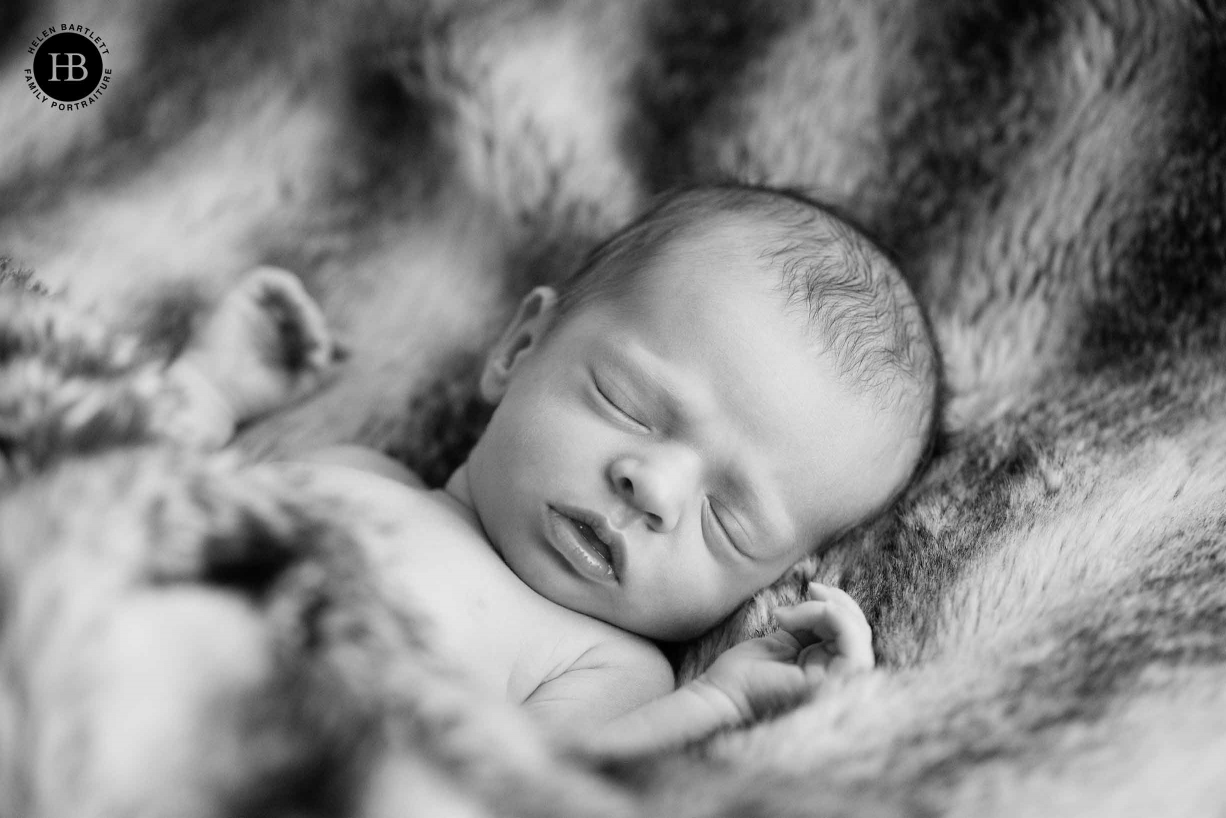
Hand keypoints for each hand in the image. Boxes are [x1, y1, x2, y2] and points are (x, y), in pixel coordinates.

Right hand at [178, 267, 336, 423]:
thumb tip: (352, 348)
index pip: (310, 330)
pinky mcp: (237, 299)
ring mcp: (252, 312)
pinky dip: (289, 289)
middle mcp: (264, 326)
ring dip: (309, 315)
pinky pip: (267, 279)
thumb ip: (321, 361)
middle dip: (319, 333)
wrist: (216, 398)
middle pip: (305, 315)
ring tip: (312, 340)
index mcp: (276, 345)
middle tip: (318, 358)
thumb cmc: (254, 397)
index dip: (328, 338)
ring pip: (292, 297)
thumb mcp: (299, 382)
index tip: (346, 352)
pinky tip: (300, 311)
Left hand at [695, 582, 874, 723]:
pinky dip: (835, 620)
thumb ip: (812, 627)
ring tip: (794, 612)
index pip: (853, 635)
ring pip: (859, 636)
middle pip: (860, 633)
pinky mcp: (831, 685)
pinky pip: (854, 647)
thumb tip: (827, 602)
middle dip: (836, 603)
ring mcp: (837, 685)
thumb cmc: (744, 673)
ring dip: (830, 611)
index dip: (840, 606)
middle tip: (810, 591)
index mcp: (828, 670)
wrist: (722, 694)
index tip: (811, 589)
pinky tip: (801, 616)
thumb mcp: (785, 639)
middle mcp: (837, 680)